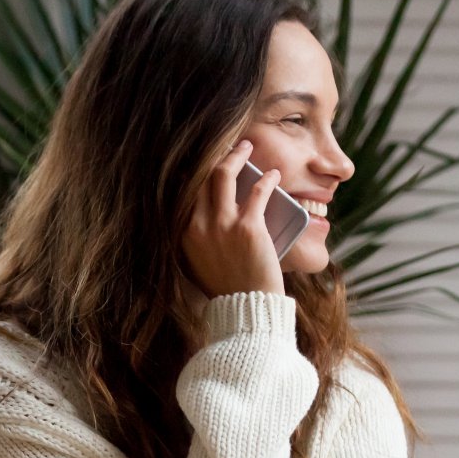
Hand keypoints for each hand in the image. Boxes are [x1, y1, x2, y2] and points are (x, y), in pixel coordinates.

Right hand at [182, 140, 283, 297]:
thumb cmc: (227, 289)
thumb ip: (197, 241)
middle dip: (216, 155)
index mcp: (184, 233)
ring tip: (247, 148)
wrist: (245, 310)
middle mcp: (197, 225)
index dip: (197, 170)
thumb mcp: (199, 264)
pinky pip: (258, 192)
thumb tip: (205, 220)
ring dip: (237, 156)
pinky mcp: (248, 228)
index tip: (208, 160)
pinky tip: (274, 175)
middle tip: (231, 147)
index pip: (186, 190)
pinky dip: (267, 180)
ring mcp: (222, 225)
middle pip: (202, 176)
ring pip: (224, 174)